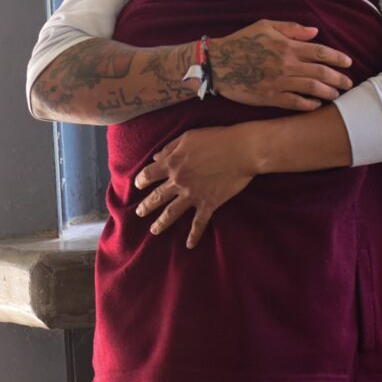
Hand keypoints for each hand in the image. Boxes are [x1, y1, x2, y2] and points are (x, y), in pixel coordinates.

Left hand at [134, 125, 258, 248]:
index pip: (148, 175)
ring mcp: (193, 194)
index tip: (138, 185)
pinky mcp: (209, 204)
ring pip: (171, 213)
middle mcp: (179, 181)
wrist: (242, 150)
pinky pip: (198, 223)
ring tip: (154, 230)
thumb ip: (170, 148)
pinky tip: (189, 245)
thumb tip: (155, 158)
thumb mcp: (188, 137)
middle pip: (156, 197)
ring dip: (160, 223)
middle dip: (145, 206)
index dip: (141, 180)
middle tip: (139, 213)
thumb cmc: (216, 138)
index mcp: (172, 163)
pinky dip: (194, 236)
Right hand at [208, 20, 352, 110]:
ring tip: (336, 95)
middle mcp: (286, 65)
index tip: (348, 63)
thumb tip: (315, 32)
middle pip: (320, 73)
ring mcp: (278, 82)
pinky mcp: (270, 97)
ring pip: (312, 89)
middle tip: (349, 83)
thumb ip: (291, 28)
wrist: (218, 63)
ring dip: (328, 92)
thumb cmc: (242, 42)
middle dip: (338, 78)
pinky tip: (316, 105)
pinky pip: (295, 103)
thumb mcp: (265, 26)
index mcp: (286, 46)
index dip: (337, 58)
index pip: (320, 52)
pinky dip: (309, 105)